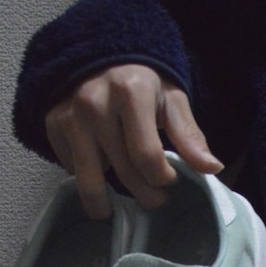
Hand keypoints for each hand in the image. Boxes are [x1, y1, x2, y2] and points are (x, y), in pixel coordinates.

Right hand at [45, 64, 222, 218]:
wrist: (96, 57)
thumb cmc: (140, 81)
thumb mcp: (170, 99)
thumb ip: (189, 135)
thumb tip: (213, 169)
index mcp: (131, 92)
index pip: (148, 156)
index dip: (163, 177)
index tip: (170, 179)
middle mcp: (95, 103)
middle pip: (124, 171)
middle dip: (145, 194)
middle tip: (155, 199)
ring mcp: (70, 116)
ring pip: (90, 180)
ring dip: (106, 204)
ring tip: (116, 209)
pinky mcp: (52, 126)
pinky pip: (71, 168)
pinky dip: (87, 177)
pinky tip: (100, 169)